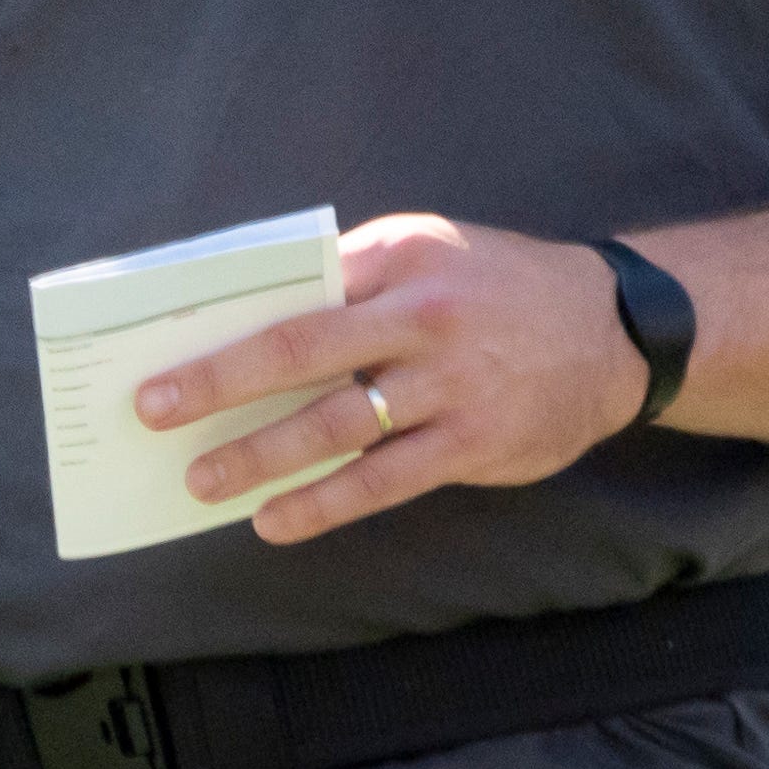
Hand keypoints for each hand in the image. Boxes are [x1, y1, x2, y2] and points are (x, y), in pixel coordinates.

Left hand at [133, 216, 649, 546]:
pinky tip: (275, 520)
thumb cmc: (495, 283)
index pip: (295, 289)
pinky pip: (383, 481)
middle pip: (302, 352)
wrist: (614, 329)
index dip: (228, 319)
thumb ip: (352, 274)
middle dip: (219, 384)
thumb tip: (254, 312)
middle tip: (153, 412)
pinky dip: (323, 504)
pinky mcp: (472, 445)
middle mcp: (422, 319)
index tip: (164, 343)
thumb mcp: (429, 247)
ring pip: (337, 426)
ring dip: (261, 457)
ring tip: (203, 480)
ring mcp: (449, 387)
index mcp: (400, 259)